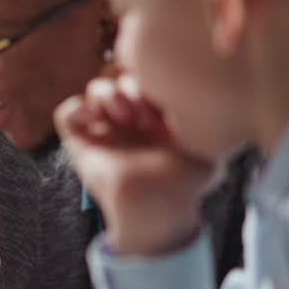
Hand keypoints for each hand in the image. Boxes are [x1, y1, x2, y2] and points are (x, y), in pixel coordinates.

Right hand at [55, 75, 219, 255]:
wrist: (155, 208)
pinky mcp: (81, 145)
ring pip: (96, 90)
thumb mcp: (211, 157)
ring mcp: (105, 133)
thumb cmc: (185, 187)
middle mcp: (130, 125)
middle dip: (131, 88)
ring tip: (121, 115)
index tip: (165, 105)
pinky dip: (75, 108)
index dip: (154, 84)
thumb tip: (222, 113)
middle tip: (143, 114)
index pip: (149, 83)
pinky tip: (93, 119)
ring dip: (106, 93)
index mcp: (155, 123)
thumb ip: (214, 135)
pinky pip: (66, 114)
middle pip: (123, 81)